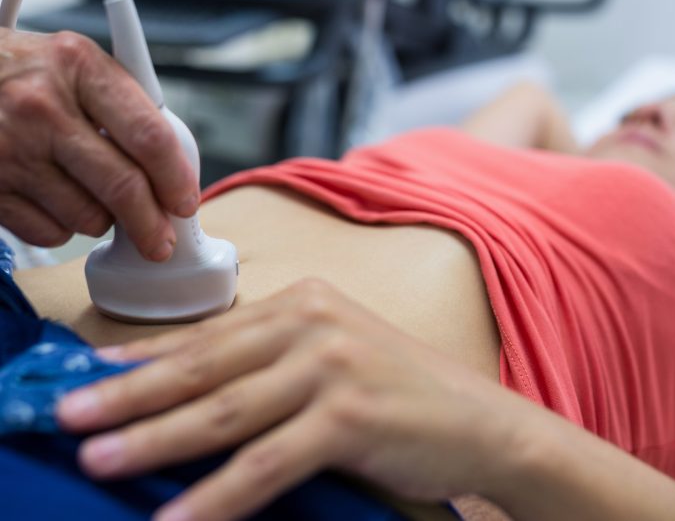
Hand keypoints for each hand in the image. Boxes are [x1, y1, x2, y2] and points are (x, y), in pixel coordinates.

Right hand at [0, 29, 198, 260]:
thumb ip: (125, 110)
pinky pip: (50, 232)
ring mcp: (10, 148)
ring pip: (89, 218)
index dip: (176, 179)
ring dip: (101, 220)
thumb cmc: (21, 74)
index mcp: (78, 67)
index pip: (149, 136)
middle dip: (151, 225)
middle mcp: (41, 106)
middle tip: (161, 241)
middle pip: (123, 187)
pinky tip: (51, 198)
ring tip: (86, 192)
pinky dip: (62, 228)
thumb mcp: (74, 66)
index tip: (186, 203)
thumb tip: (172, 175)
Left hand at [57, 279, 526, 520]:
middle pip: (205, 366)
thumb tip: (197, 392)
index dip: (145, 357)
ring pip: (225, 411)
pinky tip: (178, 519)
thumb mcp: (331, 359)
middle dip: (131, 395)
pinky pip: (266, 463)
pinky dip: (217, 496)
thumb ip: (269, 365)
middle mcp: (312, 323)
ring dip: (155, 441)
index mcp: (303, 303)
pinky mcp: (349, 415)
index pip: (208, 332)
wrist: (478, 421)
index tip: (92, 374)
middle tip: (69, 416)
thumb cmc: (402, 391)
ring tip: (100, 460)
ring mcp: (331, 365)